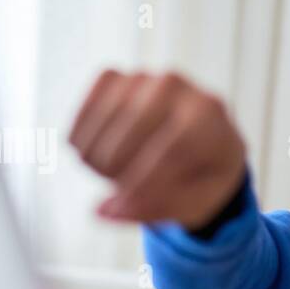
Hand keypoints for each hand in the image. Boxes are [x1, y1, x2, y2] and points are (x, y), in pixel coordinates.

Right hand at [68, 70, 247, 229]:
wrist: (204, 139)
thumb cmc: (202, 174)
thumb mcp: (197, 200)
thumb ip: (156, 208)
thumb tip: (103, 211)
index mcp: (208, 114)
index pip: (169, 151)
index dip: (143, 184)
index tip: (126, 207)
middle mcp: (175, 86)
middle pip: (129, 136)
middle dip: (119, 173)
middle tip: (124, 191)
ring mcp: (142, 77)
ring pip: (102, 123)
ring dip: (98, 159)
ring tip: (115, 173)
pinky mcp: (114, 77)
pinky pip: (86, 109)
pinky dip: (82, 138)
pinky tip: (95, 153)